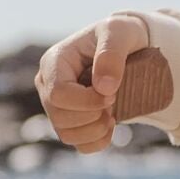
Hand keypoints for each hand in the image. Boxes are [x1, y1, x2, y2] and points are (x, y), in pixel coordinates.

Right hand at [34, 15, 162, 153]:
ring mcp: (56, 105)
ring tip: (113, 112)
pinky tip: (110, 124)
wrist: (131, 48)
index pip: (58, 94)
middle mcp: (48, 84)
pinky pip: (79, 145)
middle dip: (93, 115)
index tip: (112, 93)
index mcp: (54, 61)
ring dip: (96, 129)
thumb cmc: (121, 36)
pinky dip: (98, 141)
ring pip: (66, 134)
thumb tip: (103, 88)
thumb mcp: (120, 33)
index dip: (87, 101)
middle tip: (114, 99)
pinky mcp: (70, 121)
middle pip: (59, 117)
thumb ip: (111, 55)